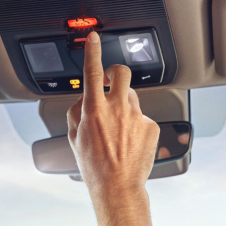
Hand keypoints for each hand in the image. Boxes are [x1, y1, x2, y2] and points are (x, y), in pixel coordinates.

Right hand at [67, 31, 159, 205]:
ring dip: (124, 105)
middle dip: (115, 72)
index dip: (92, 51)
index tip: (93, 38)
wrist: (117, 187)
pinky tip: (130, 142)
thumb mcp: (74, 138)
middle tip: (111, 81)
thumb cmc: (94, 166)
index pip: (91, 72)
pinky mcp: (151, 126)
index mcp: (93, 110)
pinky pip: (142, 117)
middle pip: (121, 73)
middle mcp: (116, 109)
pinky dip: (136, 126)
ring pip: (131, 97)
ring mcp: (136, 117)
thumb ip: (76, 113)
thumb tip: (83, 100)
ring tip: (118, 128)